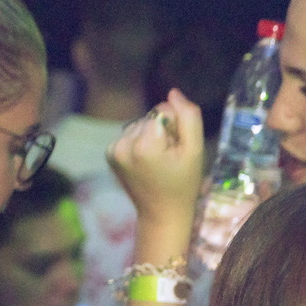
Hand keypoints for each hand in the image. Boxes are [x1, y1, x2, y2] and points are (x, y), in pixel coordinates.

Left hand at [108, 90, 203, 257]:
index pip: (163, 110)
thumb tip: (173, 92)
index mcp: (145, 145)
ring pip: (140, 123)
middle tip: (167, 158)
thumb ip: (188, 117)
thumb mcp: (195, 150)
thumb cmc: (183, 183)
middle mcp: (123, 144)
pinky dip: (139, 142)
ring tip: (157, 161)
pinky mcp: (110, 153)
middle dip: (162, 130)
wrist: (161, 213)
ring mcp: (113, 149)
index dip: (175, 126)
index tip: (176, 150)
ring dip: (151, 136)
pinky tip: (145, 161)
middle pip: (150, 115)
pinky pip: (130, 133)